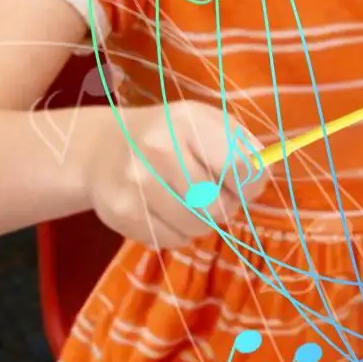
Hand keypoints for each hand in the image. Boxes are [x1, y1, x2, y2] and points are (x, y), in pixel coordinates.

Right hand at [73, 101, 258, 249]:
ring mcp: (136, 184)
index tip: (245, 183)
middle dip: (224, 204)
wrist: (102, 146)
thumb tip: (260, 179)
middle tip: (212, 192)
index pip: (240, 167)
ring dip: (202, 221)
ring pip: (196, 227)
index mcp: (186, 121)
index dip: (251, 183)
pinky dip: (178, 232)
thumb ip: (240, 146)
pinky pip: (172, 240)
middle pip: (218, 204)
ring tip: (189, 201)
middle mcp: (158, 149)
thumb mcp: (205, 122)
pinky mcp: (122, 213)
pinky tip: (166, 210)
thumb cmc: (168, 133)